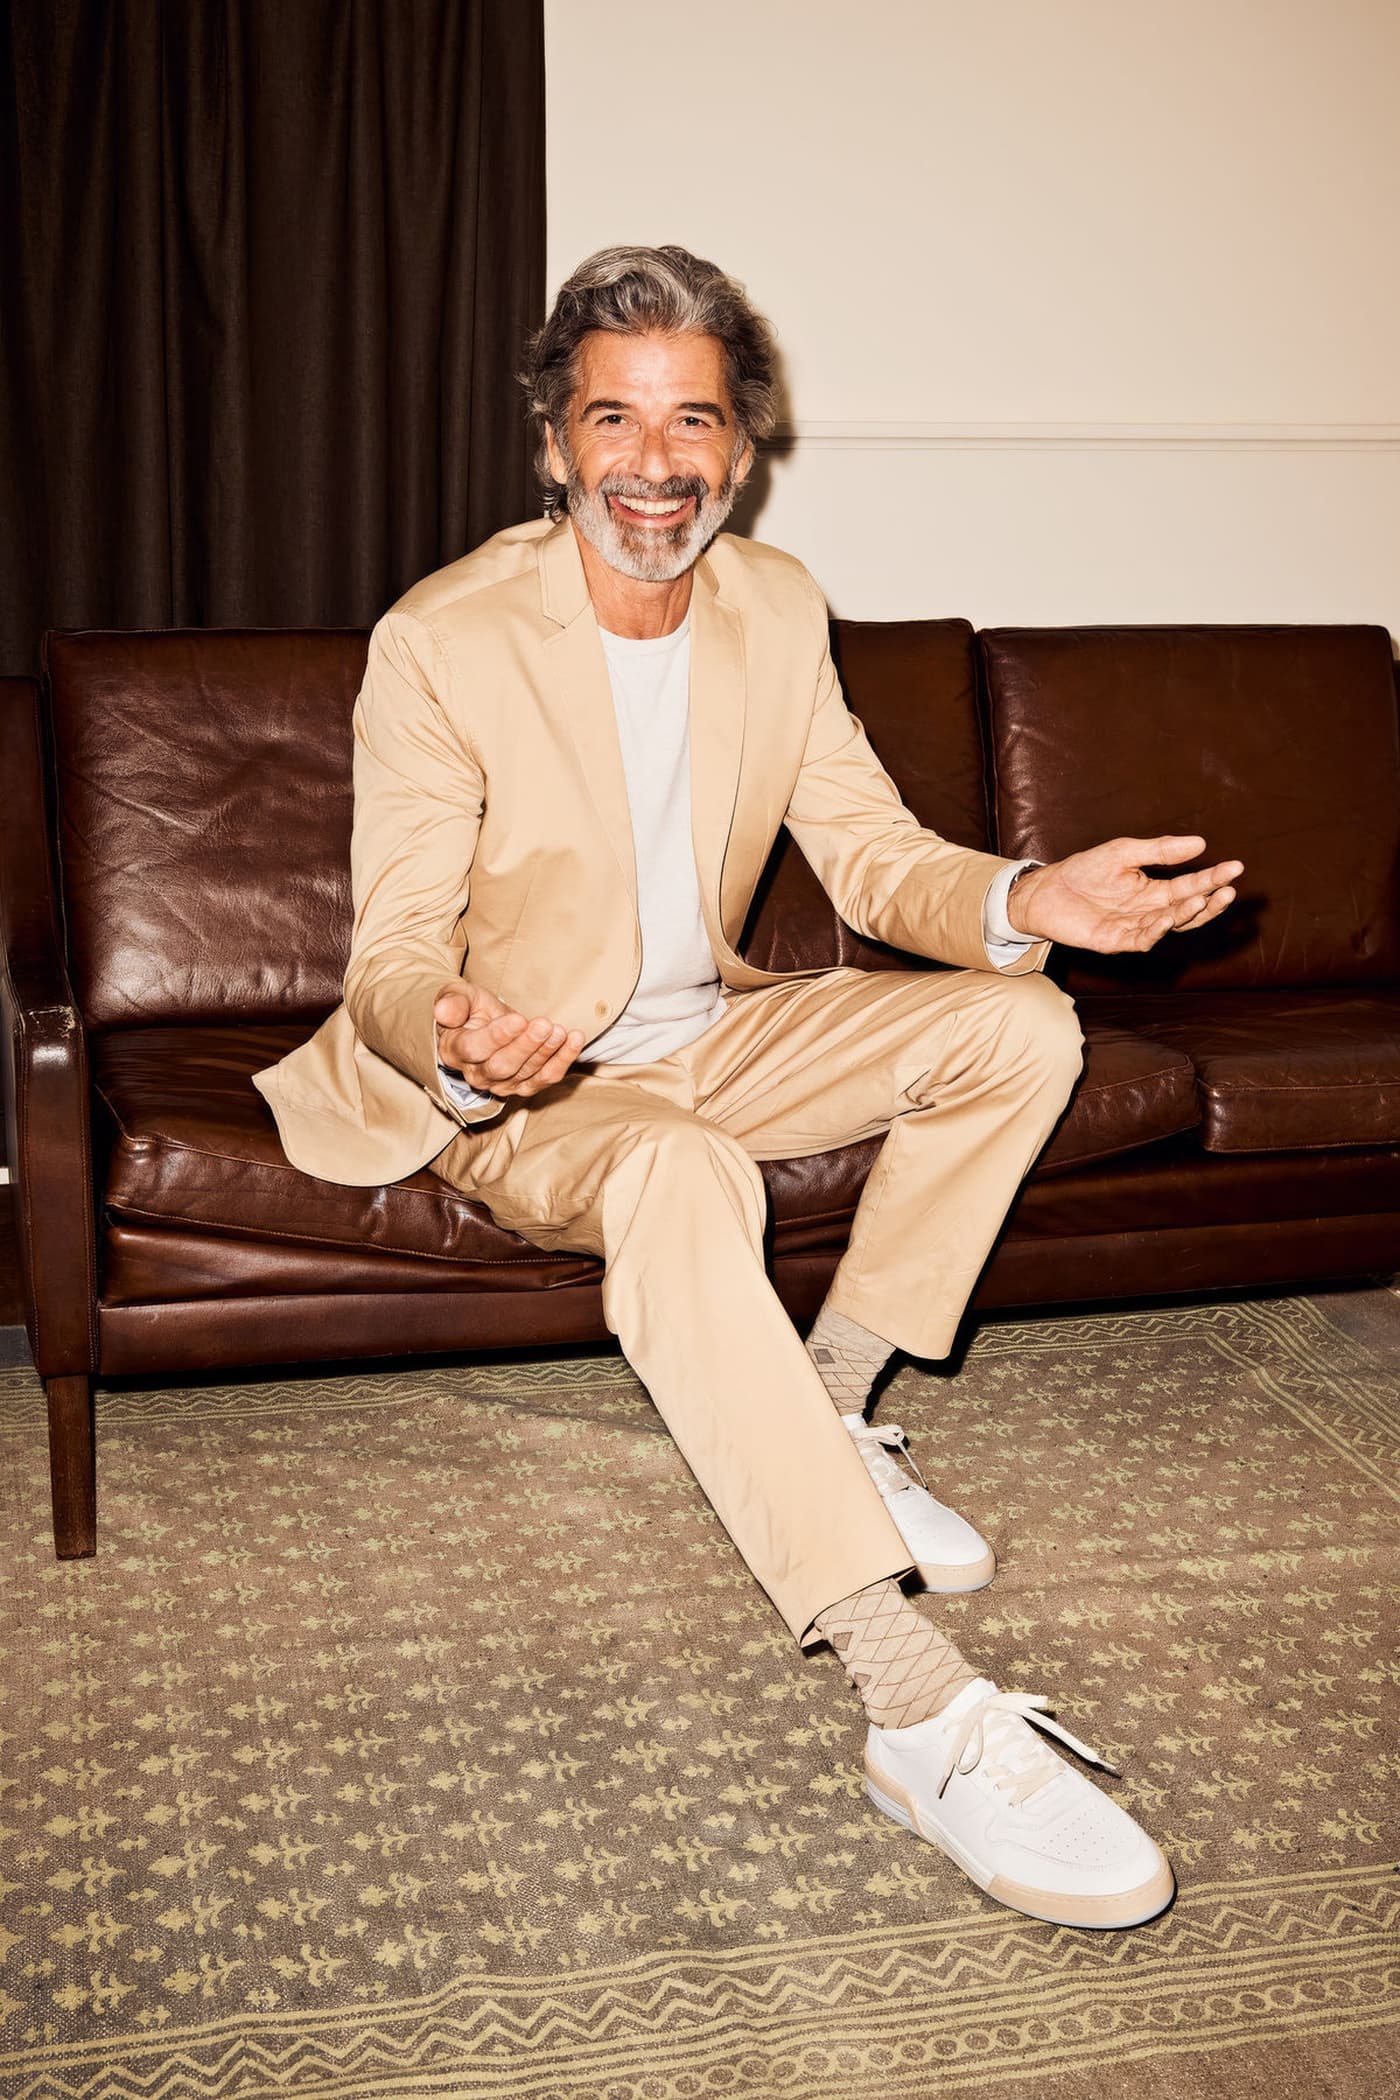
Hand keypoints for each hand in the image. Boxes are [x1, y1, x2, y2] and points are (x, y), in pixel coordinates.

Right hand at [434, 982, 585, 1099]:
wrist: (484, 1024)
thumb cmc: (468, 1009)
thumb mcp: (458, 996)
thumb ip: (453, 1002)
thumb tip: (443, 1011)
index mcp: (454, 1051)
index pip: (474, 1049)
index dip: (497, 1036)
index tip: (518, 1019)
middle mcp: (477, 1074)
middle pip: (503, 1066)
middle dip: (526, 1046)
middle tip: (544, 1025)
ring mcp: (502, 1084)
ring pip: (527, 1074)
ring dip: (546, 1052)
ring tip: (560, 1031)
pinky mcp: (525, 1086)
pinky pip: (546, 1078)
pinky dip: (563, 1060)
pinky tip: (575, 1039)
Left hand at [1007, 836, 1243, 953]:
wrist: (1046, 890)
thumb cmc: (1084, 870)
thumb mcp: (1125, 852)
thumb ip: (1160, 851)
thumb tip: (1200, 843)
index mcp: (1154, 890)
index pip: (1191, 885)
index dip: (1213, 878)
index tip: (1236, 867)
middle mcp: (1149, 911)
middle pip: (1189, 910)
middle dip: (1211, 901)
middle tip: (1229, 890)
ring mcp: (1134, 927)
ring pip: (1170, 926)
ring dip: (1187, 914)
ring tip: (1202, 899)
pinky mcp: (1115, 940)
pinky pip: (1142, 939)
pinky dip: (1156, 929)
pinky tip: (1167, 915)